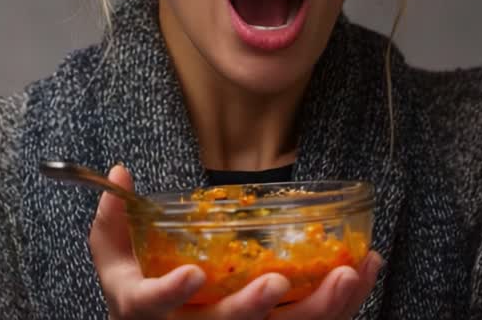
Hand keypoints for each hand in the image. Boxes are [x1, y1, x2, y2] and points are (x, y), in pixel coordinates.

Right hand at [89, 164, 382, 318]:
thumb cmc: (140, 290)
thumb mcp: (115, 261)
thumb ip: (114, 222)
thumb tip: (121, 174)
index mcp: (149, 311)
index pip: (154, 306)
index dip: (171, 293)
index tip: (192, 276)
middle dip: (254, 306)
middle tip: (278, 281)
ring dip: (322, 307)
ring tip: (349, 272)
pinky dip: (346, 302)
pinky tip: (367, 268)